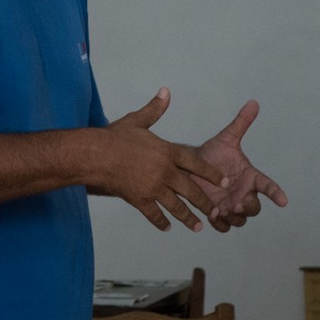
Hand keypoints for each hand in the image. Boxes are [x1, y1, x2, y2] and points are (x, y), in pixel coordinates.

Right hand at [103, 88, 226, 232]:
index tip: (224, 181)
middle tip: (215, 210)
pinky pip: (154, 214)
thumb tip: (165, 92)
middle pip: (191, 190)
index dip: (212, 173)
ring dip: (188, 217)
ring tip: (198, 226)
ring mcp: (153, 188)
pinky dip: (160, 222)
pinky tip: (166, 227)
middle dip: (204, 202)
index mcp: (167, 151)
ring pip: (176, 206)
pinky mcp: (139, 199)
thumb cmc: (114, 137)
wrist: (94, 155)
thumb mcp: (137, 121)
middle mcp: (165, 172)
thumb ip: (154, 110)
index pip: (196, 163)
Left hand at [192, 100, 287, 231]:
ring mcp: (230, 205)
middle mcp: (243, 193)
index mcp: (250, 177)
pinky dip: (221, 223)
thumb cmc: (211, 153)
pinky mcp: (217, 213)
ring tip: (222, 209)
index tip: (283, 201)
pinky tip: (212, 216)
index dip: (276, 193)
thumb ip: (241, 123)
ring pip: (240, 219)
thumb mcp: (226, 138)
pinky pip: (224, 226)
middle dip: (249, 207)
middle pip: (254, 208)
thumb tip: (253, 102)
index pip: (268, 186)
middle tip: (236, 203)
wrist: (189, 166)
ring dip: (234, 217)